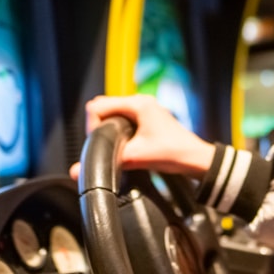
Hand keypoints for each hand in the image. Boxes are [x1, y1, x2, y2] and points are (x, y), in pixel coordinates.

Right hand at [68, 94, 214, 178]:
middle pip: (103, 108)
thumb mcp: (137, 157)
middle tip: (104, 146)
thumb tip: (77, 171)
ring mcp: (144, 109)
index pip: (98, 106)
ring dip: (108, 130)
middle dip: (98, 127)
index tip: (97, 142)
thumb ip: (108, 161)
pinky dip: (118, 132)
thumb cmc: (175, 153)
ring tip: (114, 147)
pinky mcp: (147, 119)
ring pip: (113, 114)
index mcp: (138, 104)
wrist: (196, 160)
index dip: (92, 126)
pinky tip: (123, 146)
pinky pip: (122, 120)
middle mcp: (140, 102)